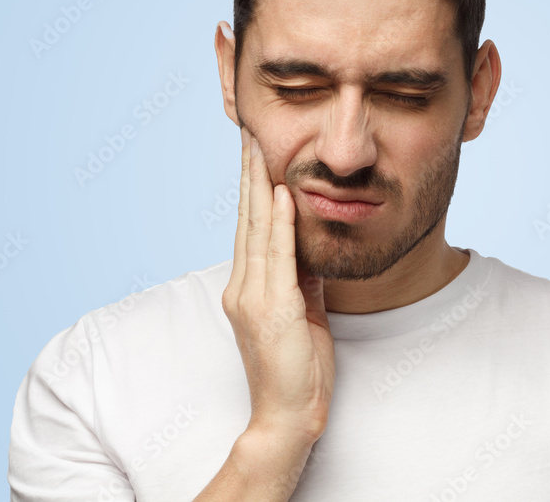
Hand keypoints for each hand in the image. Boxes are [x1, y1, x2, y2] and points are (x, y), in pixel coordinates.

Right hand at [221, 128, 335, 445]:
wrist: (287, 415)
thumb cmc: (297, 368)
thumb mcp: (302, 312)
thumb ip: (299, 277)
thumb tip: (307, 244)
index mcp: (247, 287)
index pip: (250, 227)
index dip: (251, 188)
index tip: (254, 154)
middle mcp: (243, 286)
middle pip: (247, 219)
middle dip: (249, 174)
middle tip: (248, 134)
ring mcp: (253, 296)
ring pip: (258, 229)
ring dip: (260, 185)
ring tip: (259, 148)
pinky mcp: (272, 308)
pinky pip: (277, 256)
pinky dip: (281, 222)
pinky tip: (282, 193)